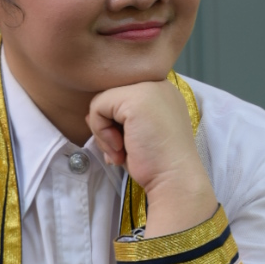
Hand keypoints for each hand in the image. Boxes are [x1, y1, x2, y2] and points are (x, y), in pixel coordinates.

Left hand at [87, 80, 216, 237]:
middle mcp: (157, 85)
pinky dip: (101, 132)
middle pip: (111, 98)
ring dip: (103, 133)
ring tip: (121, 152)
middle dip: (107, 129)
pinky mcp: (135, 98)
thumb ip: (115, 122)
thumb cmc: (156, 164)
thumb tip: (89, 115)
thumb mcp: (133, 137)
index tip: (125, 147)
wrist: (175, 178)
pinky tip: (120, 147)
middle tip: (121, 153)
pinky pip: (98, 107)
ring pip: (101, 102)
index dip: (115, 124)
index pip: (121, 98)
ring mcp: (147, 88)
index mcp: (161, 92)